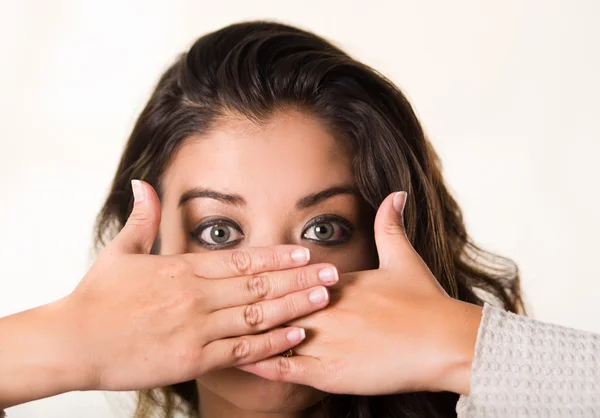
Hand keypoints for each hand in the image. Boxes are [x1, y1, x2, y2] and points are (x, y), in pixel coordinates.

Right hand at [43, 181, 337, 393]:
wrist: (72, 341)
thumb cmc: (95, 298)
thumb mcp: (119, 252)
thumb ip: (140, 219)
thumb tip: (142, 183)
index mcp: (182, 269)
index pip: (240, 259)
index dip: (276, 256)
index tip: (303, 251)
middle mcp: (196, 297)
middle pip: (257, 284)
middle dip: (298, 278)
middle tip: (331, 272)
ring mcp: (197, 328)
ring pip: (256, 315)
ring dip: (293, 306)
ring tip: (324, 298)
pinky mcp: (193, 359)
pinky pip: (241, 351)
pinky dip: (271, 343)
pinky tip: (295, 335)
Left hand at [239, 192, 481, 395]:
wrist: (445, 342)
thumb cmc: (426, 302)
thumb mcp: (404, 258)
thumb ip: (391, 226)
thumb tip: (397, 193)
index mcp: (337, 283)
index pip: (292, 279)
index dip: (269, 281)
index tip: (243, 277)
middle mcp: (325, 308)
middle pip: (277, 305)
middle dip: (248, 303)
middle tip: (214, 300)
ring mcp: (325, 340)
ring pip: (275, 336)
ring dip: (247, 333)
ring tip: (216, 331)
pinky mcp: (329, 370)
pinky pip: (285, 368)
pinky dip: (261, 364)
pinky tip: (240, 361)